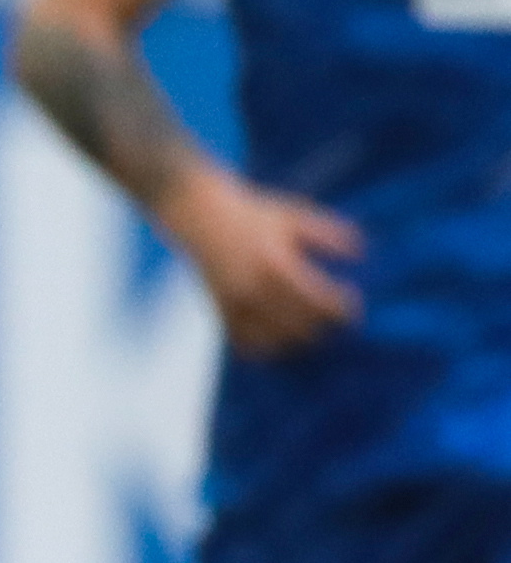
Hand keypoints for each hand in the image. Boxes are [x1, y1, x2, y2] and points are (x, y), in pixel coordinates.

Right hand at [159, 166, 365, 357]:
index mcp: (277, 265)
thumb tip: (360, 255)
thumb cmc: (254, 214)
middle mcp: (255, 289)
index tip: (354, 307)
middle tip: (338, 323)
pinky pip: (245, 344)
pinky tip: (281, 342)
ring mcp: (235, 304)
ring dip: (298, 341)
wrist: (201, 217)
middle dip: (325, 328)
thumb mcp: (295, 216)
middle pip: (301, 326)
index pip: (319, 301)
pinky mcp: (221, 311)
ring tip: (313, 333)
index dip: (342, 309)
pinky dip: (265, 349)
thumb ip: (329, 234)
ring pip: (274, 340)